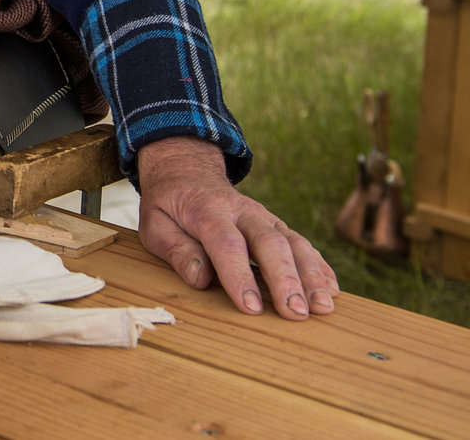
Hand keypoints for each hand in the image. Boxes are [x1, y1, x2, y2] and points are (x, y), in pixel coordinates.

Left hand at [136, 136, 338, 318]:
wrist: (188, 172)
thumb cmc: (169, 206)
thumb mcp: (155, 224)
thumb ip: (176, 250)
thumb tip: (200, 278)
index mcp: (206, 210)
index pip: (227, 244)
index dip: (239, 276)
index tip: (252, 308)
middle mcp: (242, 211)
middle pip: (269, 243)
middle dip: (286, 280)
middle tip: (297, 313)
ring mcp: (264, 217)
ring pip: (293, 242)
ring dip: (311, 275)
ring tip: (323, 307)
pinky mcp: (276, 225)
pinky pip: (302, 243)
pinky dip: (319, 266)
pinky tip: (331, 289)